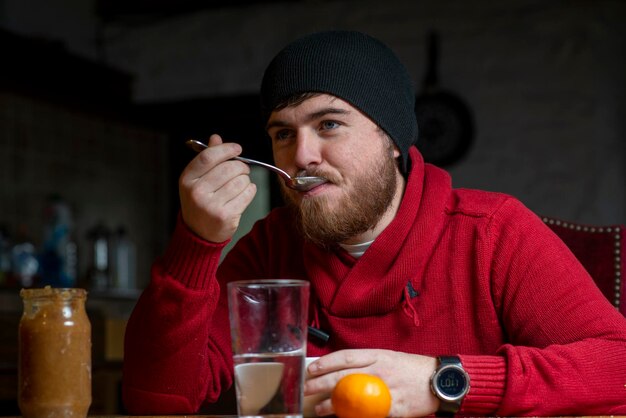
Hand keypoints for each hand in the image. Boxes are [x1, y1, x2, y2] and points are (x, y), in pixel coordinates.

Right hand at [179, 134, 256, 242]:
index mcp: (187, 179)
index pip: (208, 157)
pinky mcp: (225, 216)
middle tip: (243, 169)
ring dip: (246, 179)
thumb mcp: (197, 179)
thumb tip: (216, 138)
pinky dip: (250, 190)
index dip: (226, 149)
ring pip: (240, 181)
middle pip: (228, 168)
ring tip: (240, 184)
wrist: (198, 233)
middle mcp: (197, 192)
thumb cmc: (200, 201)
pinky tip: (244, 193)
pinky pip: (247, 194)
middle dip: (241, 166)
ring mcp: (210, 206)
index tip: (237, 149)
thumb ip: (207, 158)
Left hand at [304, 349, 438, 416]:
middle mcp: (381, 370)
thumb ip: (368, 363)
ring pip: (354, 397)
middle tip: (306, 388)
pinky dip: (356, 417)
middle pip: (345, 376)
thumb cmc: (413, 368)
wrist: (440, 380)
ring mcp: (388, 389)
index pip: (346, 356)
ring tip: (320, 409)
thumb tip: (342, 369)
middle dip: (321, 383)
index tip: (311, 368)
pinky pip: (371, 414)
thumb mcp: (389, 357)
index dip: (326, 362)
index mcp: (378, 355)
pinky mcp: (395, 408)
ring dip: (333, 405)